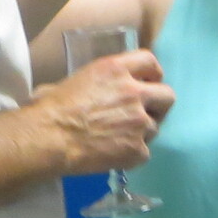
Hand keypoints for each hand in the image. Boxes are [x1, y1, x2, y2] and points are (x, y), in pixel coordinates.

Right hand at [34, 50, 173, 174]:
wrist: (49, 138)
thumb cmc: (51, 108)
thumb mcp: (76, 80)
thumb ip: (99, 82)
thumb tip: (93, 90)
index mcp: (116, 70)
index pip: (150, 62)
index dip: (152, 74)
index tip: (148, 83)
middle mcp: (134, 93)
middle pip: (167, 95)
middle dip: (158, 105)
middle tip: (143, 113)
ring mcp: (140, 122)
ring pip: (155, 127)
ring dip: (142, 132)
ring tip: (119, 138)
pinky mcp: (138, 149)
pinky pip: (144, 152)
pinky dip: (132, 155)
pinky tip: (114, 155)